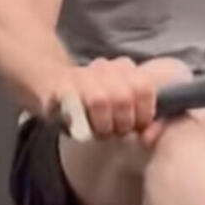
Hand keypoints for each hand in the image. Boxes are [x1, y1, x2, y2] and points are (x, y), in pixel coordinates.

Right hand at [51, 56, 190, 145]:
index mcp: (124, 68)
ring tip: (100, 131)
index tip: (138, 126)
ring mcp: (81, 75)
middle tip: (117, 131)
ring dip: (102, 124)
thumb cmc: (96, 104)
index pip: (144, 88)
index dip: (144, 113)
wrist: (54, 84)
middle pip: (123, 97)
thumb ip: (143, 119)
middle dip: (122, 122)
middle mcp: (104, 67)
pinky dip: (80, 120)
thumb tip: (151, 136)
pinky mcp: (60, 87)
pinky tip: (82, 127)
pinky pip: (73, 105)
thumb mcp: (124, 108)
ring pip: (100, 100)